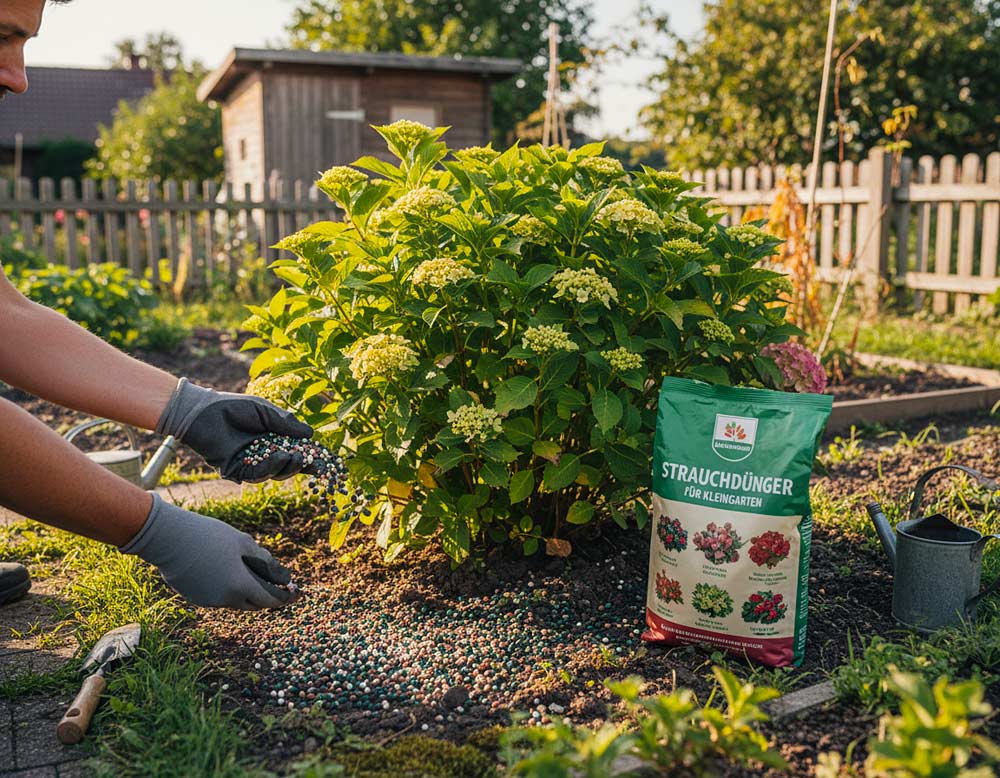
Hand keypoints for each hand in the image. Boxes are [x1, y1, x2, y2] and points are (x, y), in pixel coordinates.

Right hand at [120, 494, 294, 609]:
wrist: (168, 539)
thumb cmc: (209, 536)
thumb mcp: (243, 543)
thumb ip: (265, 562)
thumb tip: (283, 577)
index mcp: (240, 586)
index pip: (269, 600)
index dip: (285, 597)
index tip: (295, 591)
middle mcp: (225, 600)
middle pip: (254, 603)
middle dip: (266, 595)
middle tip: (277, 583)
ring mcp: (208, 601)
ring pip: (235, 600)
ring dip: (245, 590)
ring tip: (248, 570)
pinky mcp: (195, 598)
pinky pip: (219, 597)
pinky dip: (227, 588)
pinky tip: (224, 570)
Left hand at [156, 378, 312, 481]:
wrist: (203, 411)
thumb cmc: (233, 406)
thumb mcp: (265, 411)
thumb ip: (286, 423)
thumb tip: (311, 435)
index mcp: (272, 439)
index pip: (295, 450)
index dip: (310, 455)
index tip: (325, 458)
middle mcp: (263, 454)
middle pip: (288, 465)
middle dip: (302, 465)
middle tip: (314, 462)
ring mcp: (250, 464)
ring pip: (275, 473)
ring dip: (288, 467)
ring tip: (297, 457)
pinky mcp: (236, 472)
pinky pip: (257, 475)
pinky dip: (271, 468)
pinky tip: (280, 458)